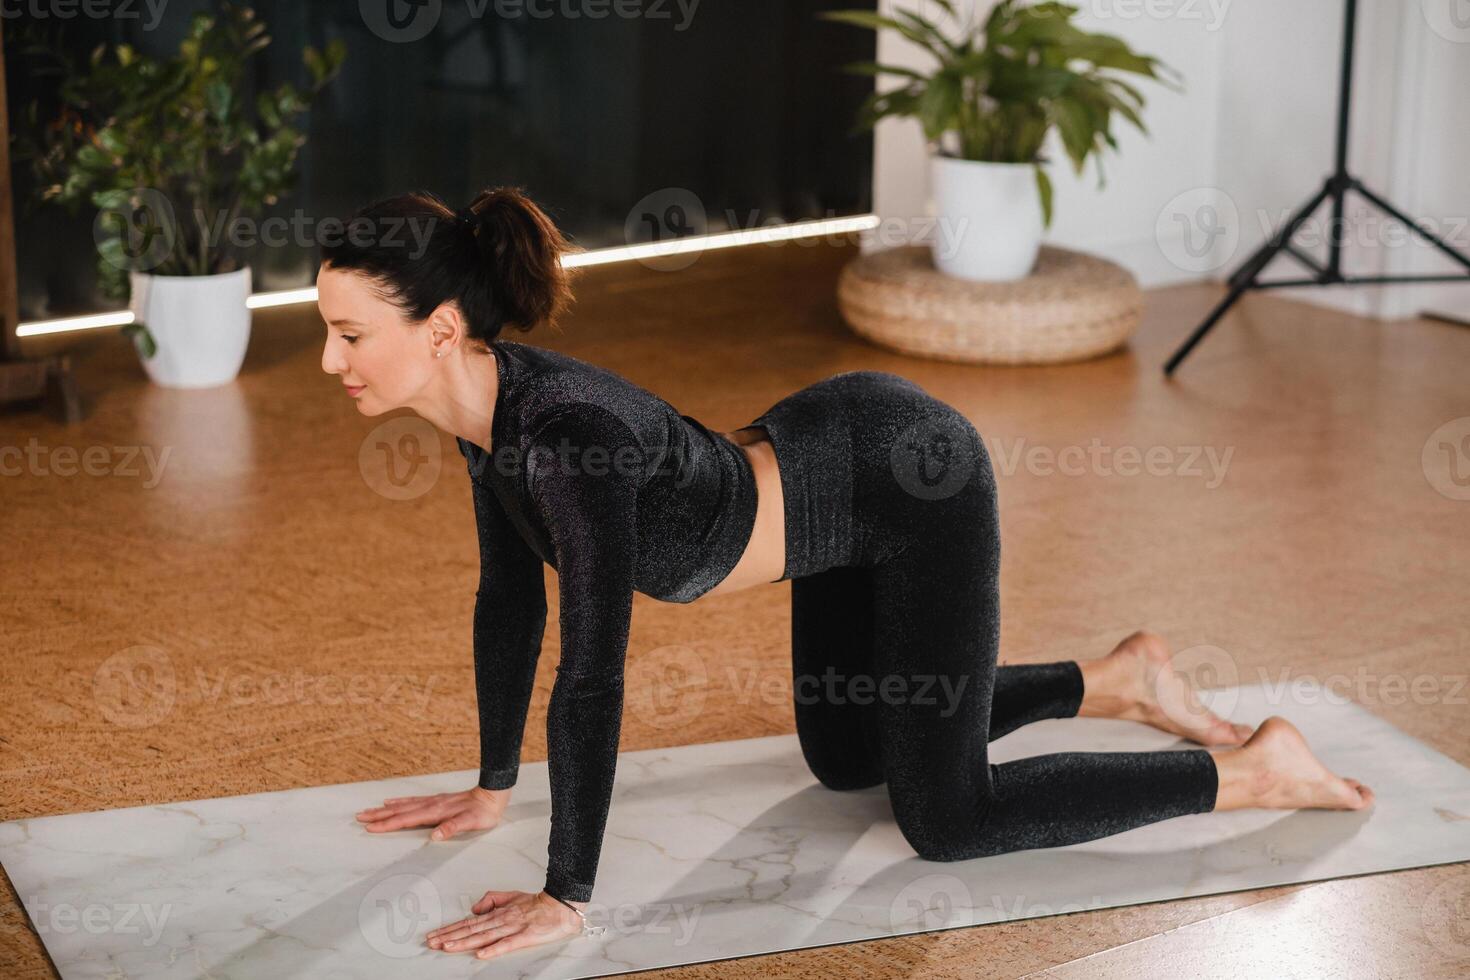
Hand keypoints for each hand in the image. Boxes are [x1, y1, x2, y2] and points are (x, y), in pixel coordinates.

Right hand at [355, 786, 508, 839]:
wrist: (491, 795)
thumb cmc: (482, 812)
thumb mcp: (471, 822)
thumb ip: (452, 828)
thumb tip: (435, 836)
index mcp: (435, 813)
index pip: (406, 820)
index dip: (388, 825)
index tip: (370, 828)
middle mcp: (430, 806)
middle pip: (399, 812)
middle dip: (378, 816)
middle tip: (359, 817)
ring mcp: (431, 802)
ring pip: (402, 806)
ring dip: (384, 809)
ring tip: (368, 810)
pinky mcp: (436, 800)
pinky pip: (412, 801)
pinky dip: (399, 802)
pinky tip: (391, 801)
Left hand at [426, 890, 585, 959]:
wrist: (561, 905)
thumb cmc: (537, 904)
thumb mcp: (511, 896)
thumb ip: (491, 900)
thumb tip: (474, 909)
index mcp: (497, 912)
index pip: (469, 922)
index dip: (451, 929)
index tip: (435, 935)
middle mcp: (502, 920)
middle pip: (471, 930)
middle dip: (450, 937)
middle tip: (432, 943)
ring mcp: (513, 928)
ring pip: (484, 936)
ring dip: (464, 942)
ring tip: (447, 947)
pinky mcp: (525, 936)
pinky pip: (508, 944)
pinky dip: (494, 949)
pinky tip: (481, 954)